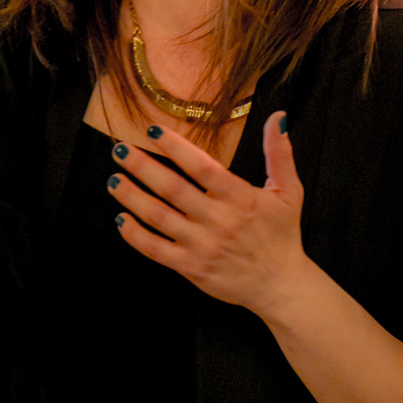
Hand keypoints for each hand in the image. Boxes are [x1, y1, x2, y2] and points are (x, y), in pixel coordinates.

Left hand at [107, 111, 313, 316]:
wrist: (280, 286)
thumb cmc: (282, 235)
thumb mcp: (289, 191)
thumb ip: (279, 153)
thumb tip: (278, 116)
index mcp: (240, 198)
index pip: (202, 166)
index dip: (176, 147)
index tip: (153, 131)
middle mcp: (219, 220)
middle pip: (172, 189)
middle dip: (142, 167)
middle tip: (120, 150)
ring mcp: (202, 246)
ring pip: (159, 218)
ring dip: (132, 197)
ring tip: (113, 180)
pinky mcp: (191, 268)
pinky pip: (156, 250)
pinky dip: (135, 236)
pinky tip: (121, 219)